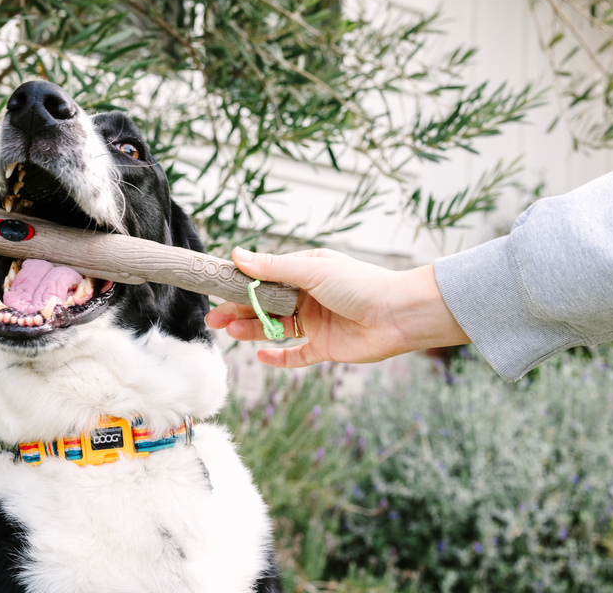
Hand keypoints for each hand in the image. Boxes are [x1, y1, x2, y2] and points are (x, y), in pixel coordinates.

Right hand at [205, 247, 469, 367]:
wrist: (399, 315)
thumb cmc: (360, 284)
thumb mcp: (312, 269)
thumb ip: (273, 267)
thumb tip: (237, 255)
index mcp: (305, 273)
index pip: (264, 278)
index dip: (240, 285)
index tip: (215, 288)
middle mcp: (307, 297)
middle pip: (264, 306)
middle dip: (239, 311)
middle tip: (213, 317)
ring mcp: (315, 323)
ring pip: (275, 328)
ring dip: (252, 330)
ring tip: (230, 332)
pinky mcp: (324, 348)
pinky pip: (295, 355)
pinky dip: (278, 357)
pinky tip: (260, 355)